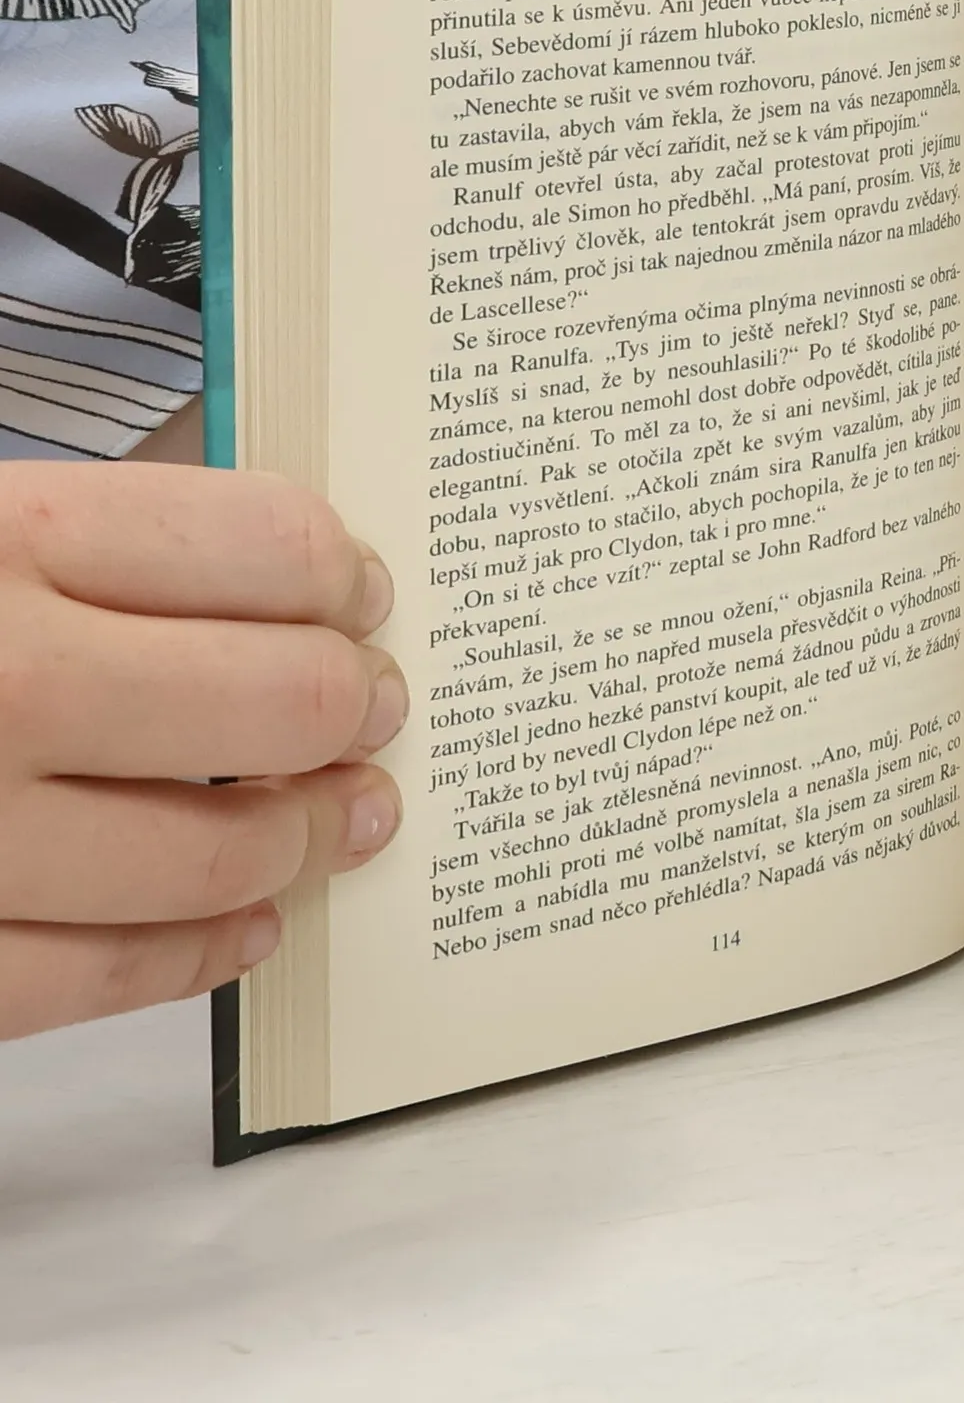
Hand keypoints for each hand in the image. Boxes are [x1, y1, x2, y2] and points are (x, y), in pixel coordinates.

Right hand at [0, 463, 405, 1036]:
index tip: (361, 598)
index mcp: (9, 540)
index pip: (268, 546)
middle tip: (373, 709)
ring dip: (306, 838)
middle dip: (353, 707)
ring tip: (340, 817)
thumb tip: (289, 565)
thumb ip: (106, 542)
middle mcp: (1, 681)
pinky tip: (246, 924)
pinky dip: (200, 954)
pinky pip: (104, 977)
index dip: (342, 578)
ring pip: (218, 853)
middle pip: (281, 699)